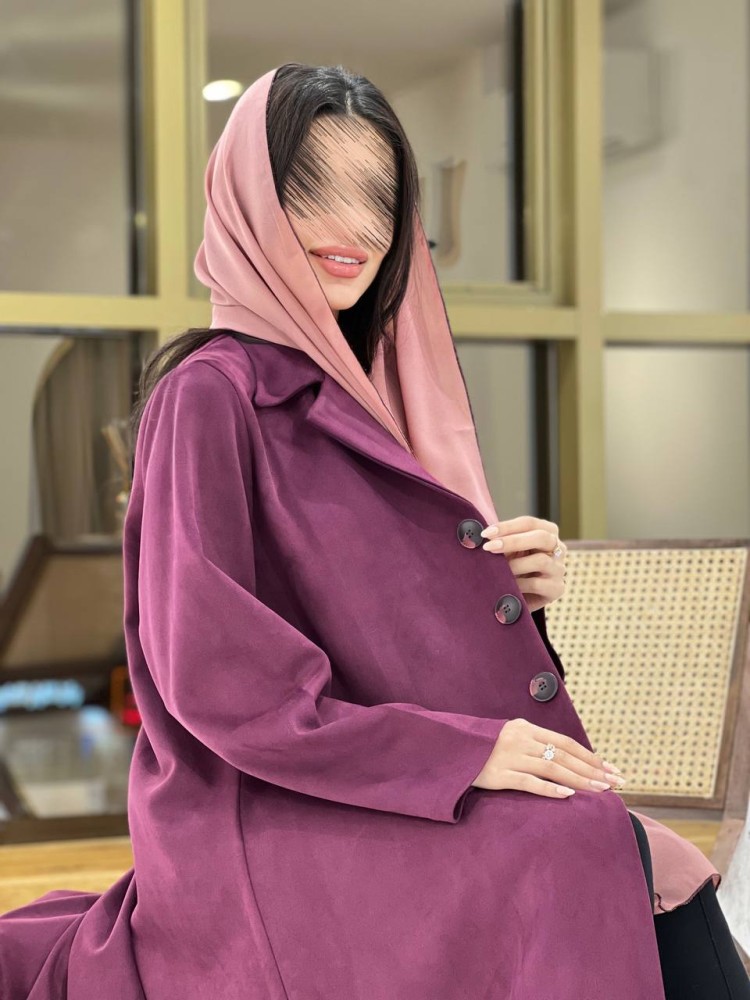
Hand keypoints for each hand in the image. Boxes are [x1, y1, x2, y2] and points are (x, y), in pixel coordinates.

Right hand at [471, 718, 624, 797]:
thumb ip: (535, 743)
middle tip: (616, 783)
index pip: (566, 742)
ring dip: (580, 780)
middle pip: (564, 756)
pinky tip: (568, 795)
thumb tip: (568, 758)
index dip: (590, 756)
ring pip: (552, 768)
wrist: (449, 749)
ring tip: (601, 791)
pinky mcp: (498, 775)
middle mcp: (520, 740)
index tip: (611, 769)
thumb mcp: (510, 736)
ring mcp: (509, 757)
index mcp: (526, 728)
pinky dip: (550, 789)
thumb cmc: (484, 746)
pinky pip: (528, 782)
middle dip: (593, 770)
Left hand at [480, 515, 566, 612]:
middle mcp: (558, 548)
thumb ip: (501, 542)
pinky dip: (519, 583)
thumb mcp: (509, 552)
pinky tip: (507, 585)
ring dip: (515, 565)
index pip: (529, 523)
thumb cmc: (514, 569)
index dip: (506, 527)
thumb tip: (482, 536)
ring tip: (499, 571)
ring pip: (541, 560)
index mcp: (547, 532)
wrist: (520, 599)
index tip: (485, 534)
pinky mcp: (557, 588)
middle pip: (541, 537)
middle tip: (489, 547)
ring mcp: (559, 568)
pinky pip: (537, 583)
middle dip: (512, 541)